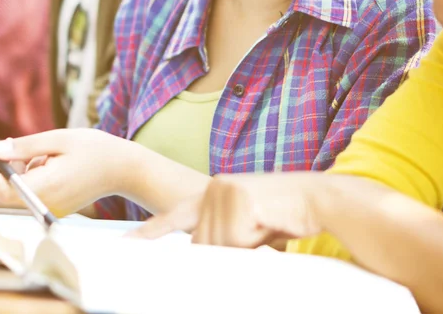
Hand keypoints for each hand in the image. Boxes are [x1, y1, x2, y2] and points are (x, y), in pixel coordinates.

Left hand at [0, 129, 138, 216]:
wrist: (124, 168)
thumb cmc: (95, 149)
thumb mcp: (60, 138)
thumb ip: (26, 146)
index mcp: (48, 185)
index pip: (4, 190)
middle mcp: (49, 203)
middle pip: (11, 191)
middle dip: (10, 168)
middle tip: (21, 146)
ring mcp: (55, 208)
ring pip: (25, 190)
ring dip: (28, 170)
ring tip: (52, 153)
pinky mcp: (60, 208)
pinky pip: (38, 193)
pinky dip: (39, 177)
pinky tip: (59, 164)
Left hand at [131, 172, 326, 247]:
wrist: (315, 197)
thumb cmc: (281, 214)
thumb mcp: (244, 224)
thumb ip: (221, 233)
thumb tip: (201, 253)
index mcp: (211, 192)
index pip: (175, 216)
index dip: (152, 232)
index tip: (128, 245)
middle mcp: (213, 188)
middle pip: (202, 242)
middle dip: (226, 249)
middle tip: (255, 232)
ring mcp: (224, 190)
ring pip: (219, 243)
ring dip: (244, 245)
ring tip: (264, 224)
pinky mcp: (239, 196)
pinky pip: (237, 238)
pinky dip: (254, 239)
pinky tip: (268, 222)